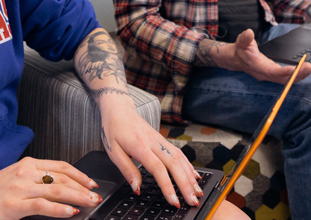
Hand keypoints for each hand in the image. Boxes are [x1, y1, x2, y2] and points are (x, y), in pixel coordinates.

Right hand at [0, 157, 100, 219]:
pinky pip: (43, 205)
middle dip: (83, 188)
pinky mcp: (15, 204)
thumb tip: (60, 188)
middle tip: (95, 196)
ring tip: (89, 204)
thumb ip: (35, 180)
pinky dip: (60, 209)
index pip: (61, 166)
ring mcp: (20, 187)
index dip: (80, 174)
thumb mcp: (14, 180)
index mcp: (26, 164)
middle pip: (62, 178)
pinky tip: (70, 212)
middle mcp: (25, 172)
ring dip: (77, 198)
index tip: (91, 183)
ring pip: (57, 190)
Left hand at [97, 93, 202, 208]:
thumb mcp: (113, 151)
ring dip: (191, 177)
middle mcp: (154, 143)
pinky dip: (189, 166)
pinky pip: (180, 154)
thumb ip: (127, 170)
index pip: (158, 169)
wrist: (119, 109)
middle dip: (186, 185)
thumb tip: (137, 188)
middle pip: (175, 165)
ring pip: (180, 159)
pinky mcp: (163, 140)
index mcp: (140, 146)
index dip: (168, 186)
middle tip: (193, 201)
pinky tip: (195, 176)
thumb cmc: (114, 129)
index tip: (174, 201)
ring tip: (198, 192)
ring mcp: (161, 140)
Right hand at [210, 29, 310, 83]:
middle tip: (310, 67)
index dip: (284, 72)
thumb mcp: (241, 41)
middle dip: (297, 74)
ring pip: (286, 80)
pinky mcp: (273, 74)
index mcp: (257, 66)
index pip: (272, 72)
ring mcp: (269, 76)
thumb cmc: (240, 49)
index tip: (296, 68)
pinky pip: (286, 78)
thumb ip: (245, 38)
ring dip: (299, 75)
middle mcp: (264, 74)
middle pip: (283, 79)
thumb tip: (249, 33)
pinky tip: (304, 70)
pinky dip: (296, 75)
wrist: (236, 59)